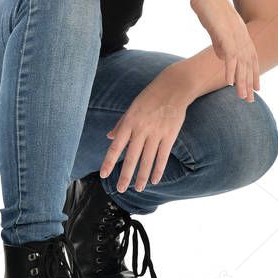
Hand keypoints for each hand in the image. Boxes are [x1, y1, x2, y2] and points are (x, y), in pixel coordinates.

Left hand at [99, 71, 188, 192]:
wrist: (173, 87)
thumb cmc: (150, 97)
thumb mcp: (132, 107)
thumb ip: (121, 123)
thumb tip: (109, 137)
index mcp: (129, 122)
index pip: (116, 146)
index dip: (109, 161)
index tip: (103, 174)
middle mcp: (142, 129)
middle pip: (132, 157)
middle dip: (125, 175)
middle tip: (120, 190)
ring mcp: (156, 133)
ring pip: (147, 160)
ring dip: (142, 177)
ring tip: (138, 189)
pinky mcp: (170, 135)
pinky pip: (162, 156)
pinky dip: (158, 169)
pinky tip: (154, 180)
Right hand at [188, 0, 259, 99]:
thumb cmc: (206, 6)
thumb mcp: (215, 27)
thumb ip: (219, 43)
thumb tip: (222, 57)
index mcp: (241, 31)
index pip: (251, 56)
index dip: (254, 72)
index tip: (255, 86)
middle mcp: (242, 34)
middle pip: (249, 63)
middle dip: (250, 82)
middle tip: (251, 99)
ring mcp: (235, 35)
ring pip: (242, 64)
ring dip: (242, 82)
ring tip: (243, 97)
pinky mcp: (226, 35)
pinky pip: (230, 57)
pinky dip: (230, 71)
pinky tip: (229, 83)